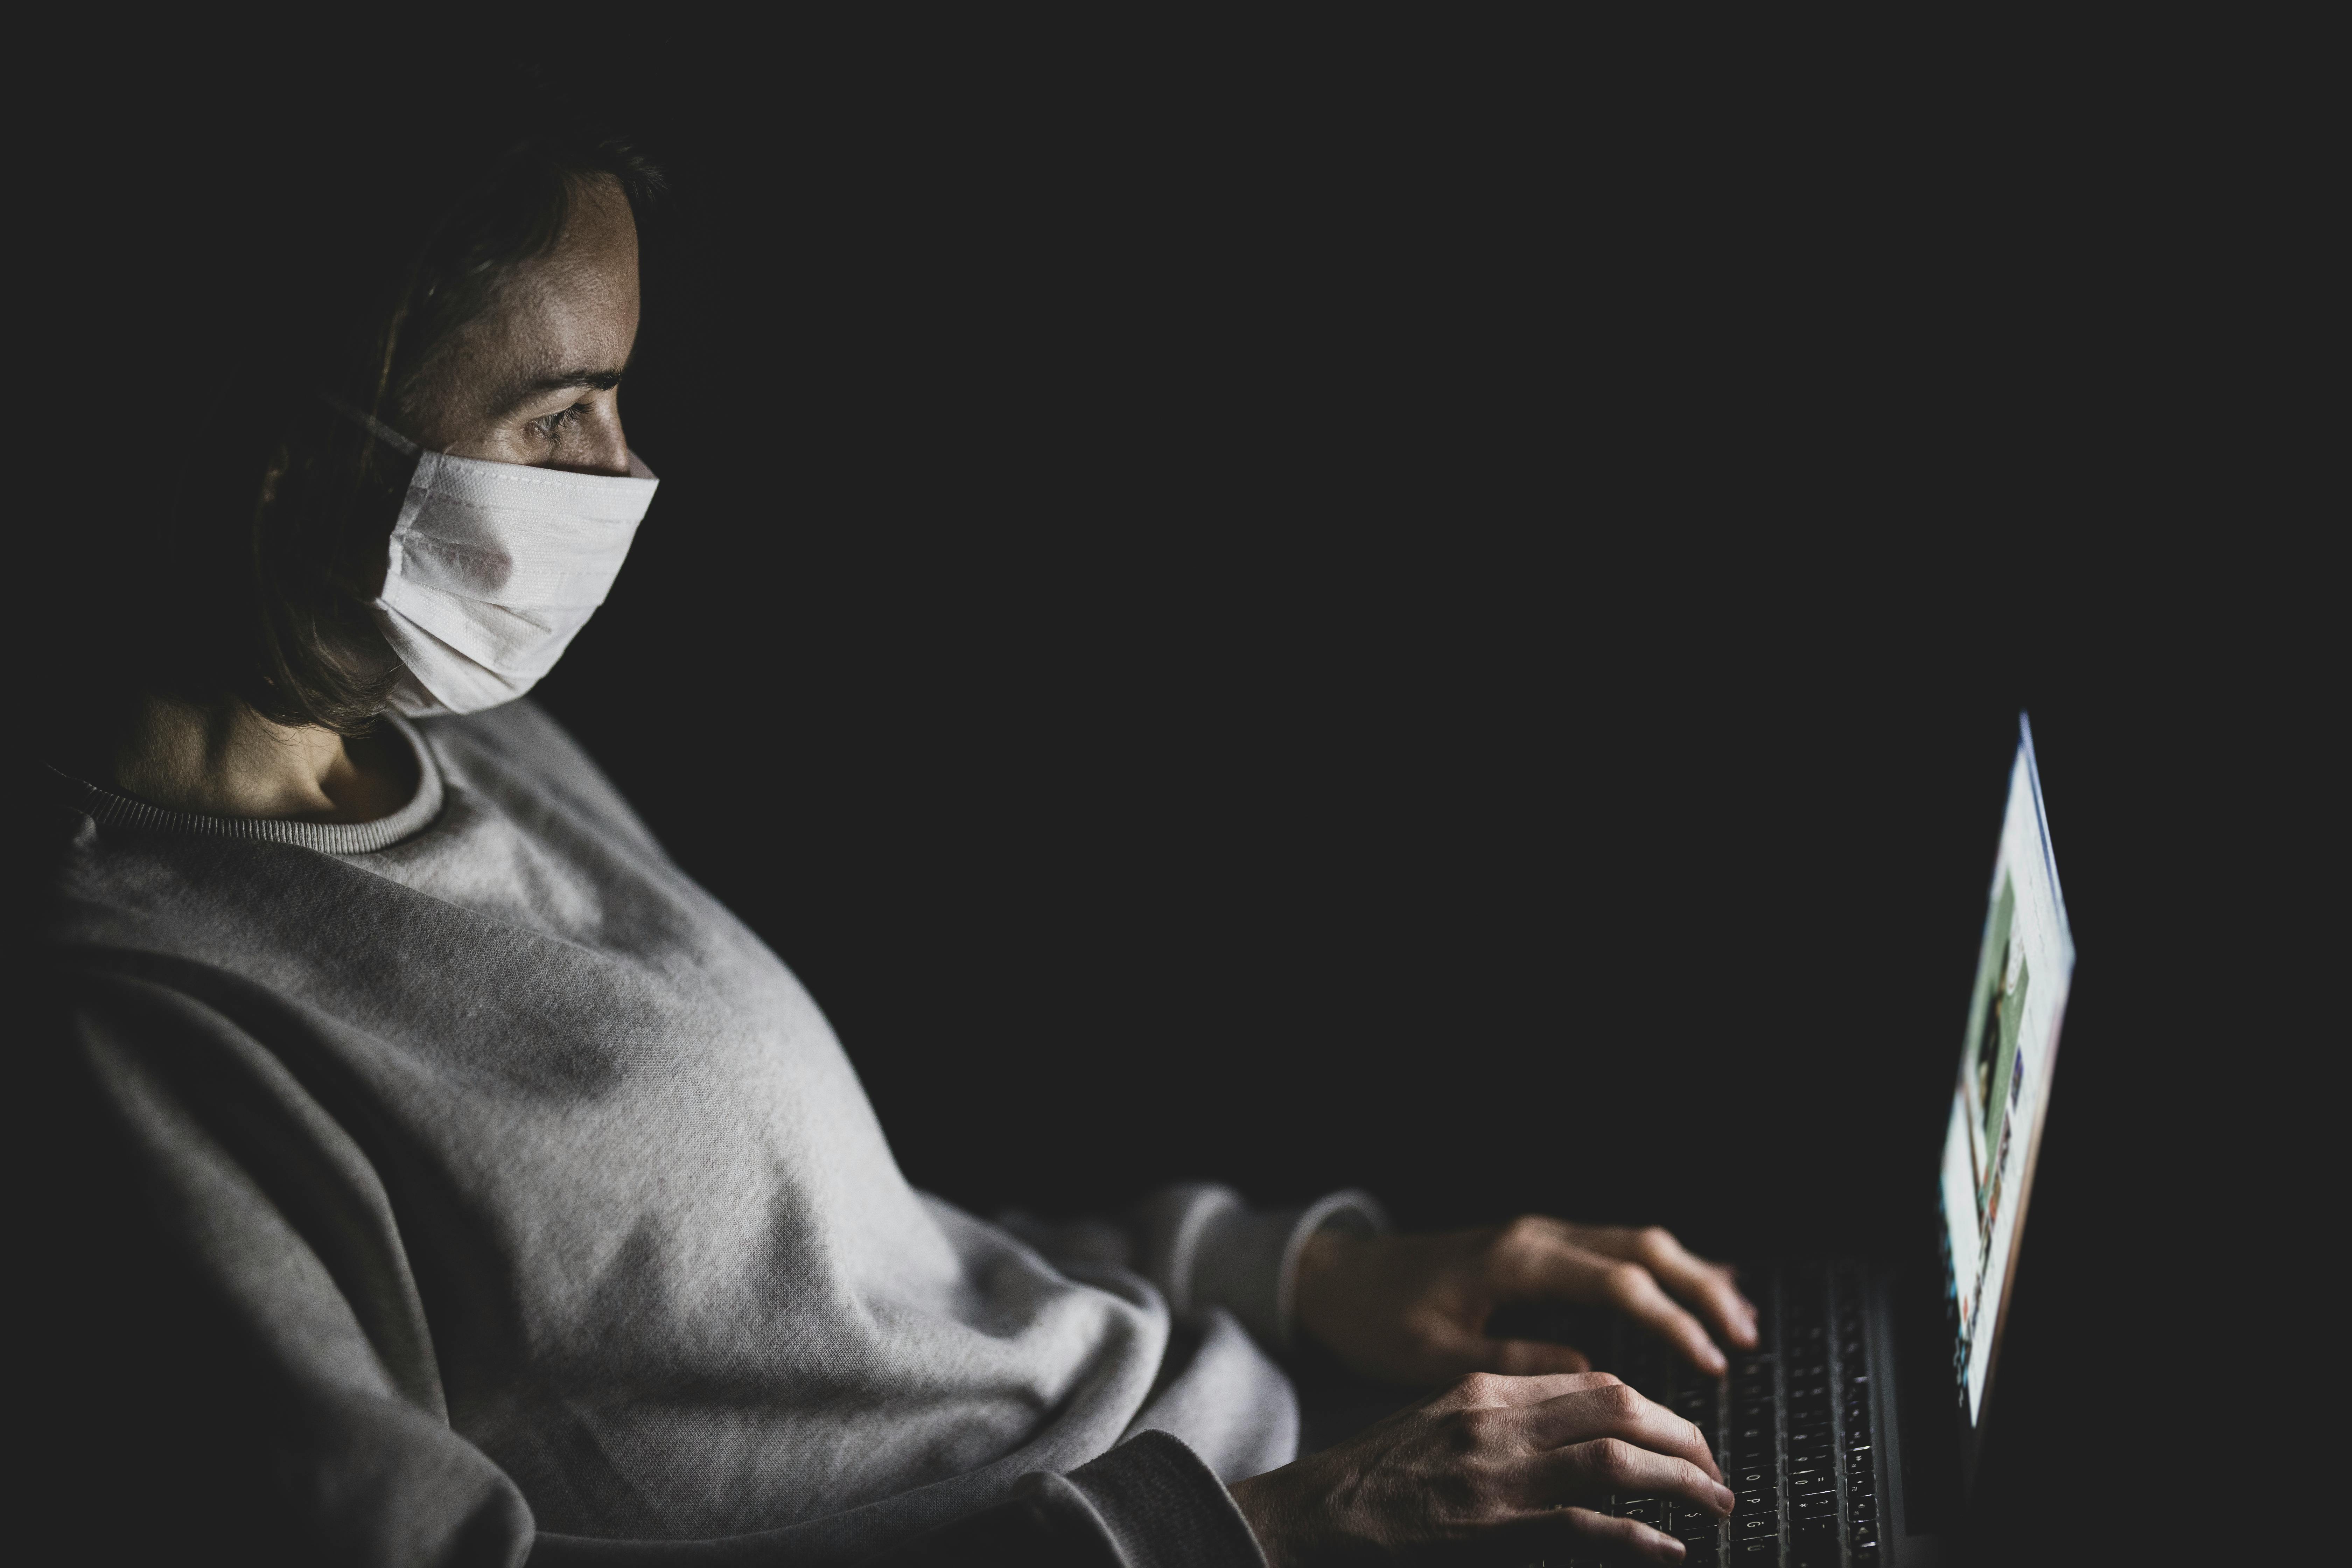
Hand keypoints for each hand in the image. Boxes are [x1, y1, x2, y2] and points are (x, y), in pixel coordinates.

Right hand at [1230, 1370, 1730, 1564]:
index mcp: (1485, 1390)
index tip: (1680, 1434)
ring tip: (1716, 1501)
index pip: (1592, 1381)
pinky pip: (1586, 1526)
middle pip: (1617, 1405)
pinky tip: (1668, 1547)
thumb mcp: (1442, 1423)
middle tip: (1715, 1466)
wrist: (1315, 1512)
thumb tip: (1580, 1432)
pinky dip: (1637, 1536)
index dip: (1650, 1406)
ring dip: (1679, 1479)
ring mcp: (1498, 1473)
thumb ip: (1505, 1418)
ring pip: (1616, 1458)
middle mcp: (1497, 1420)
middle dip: (1681, 1433)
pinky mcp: (1495, 1526)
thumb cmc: (1378, 1476)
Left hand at [1293, 1218, 1756, 1384]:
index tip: (1713, 1362)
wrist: (1336, 1278)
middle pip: (1642, 1249)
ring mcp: (1538, 1235)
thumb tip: (1588, 1373)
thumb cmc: (1379, 1320)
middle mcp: (1536, 1237)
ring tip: (1738, 1319)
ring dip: (1689, 1275)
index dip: (1673, 1322)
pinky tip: (1688, 1291)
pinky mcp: (1535, 1247)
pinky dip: (1658, 1268)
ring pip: (1634, 1241)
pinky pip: (1611, 1247)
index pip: (1619, 1284)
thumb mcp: (1437, 1354)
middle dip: (1702, 1290)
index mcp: (1517, 1261)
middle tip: (1747, 1338)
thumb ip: (1516, 1362)